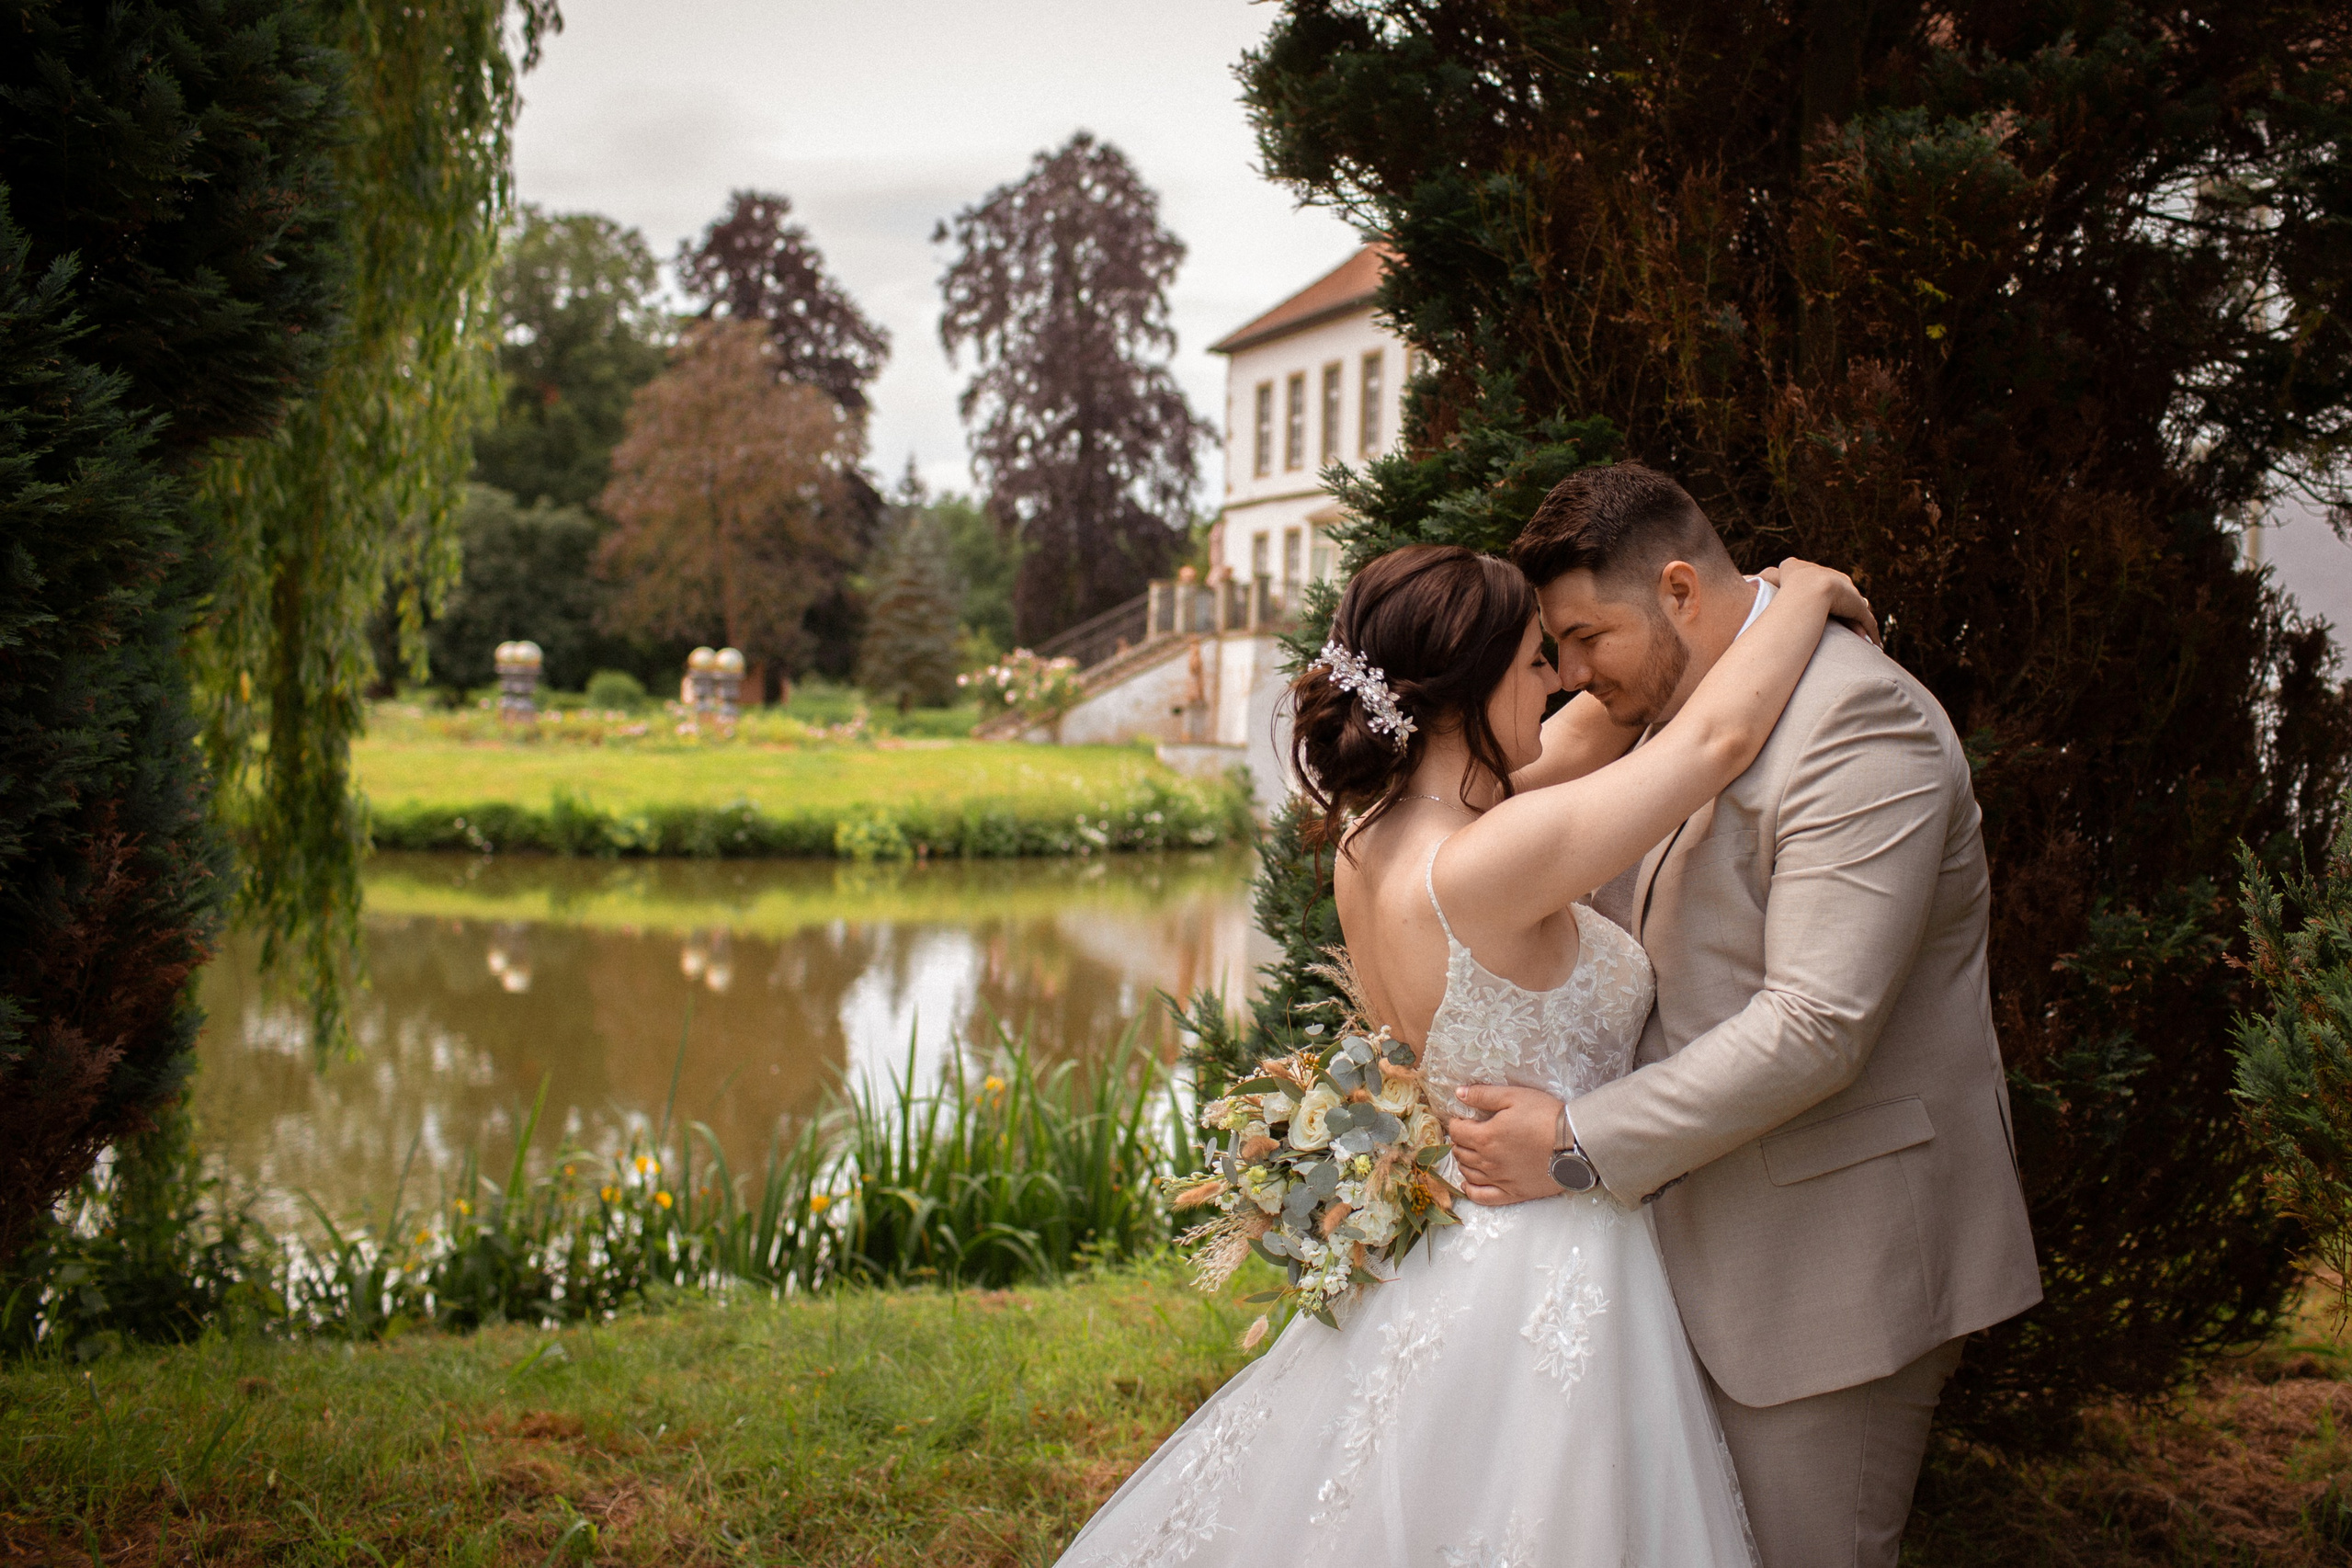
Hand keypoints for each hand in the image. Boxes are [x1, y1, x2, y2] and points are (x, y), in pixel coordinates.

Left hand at [1447, 1084, 1566, 1205]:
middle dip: (1460, 1141)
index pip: (1456, 1131)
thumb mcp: (1514, 1096)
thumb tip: (1459, 1093)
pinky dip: (1470, 1191)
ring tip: (1470, 1153)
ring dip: (1464, 1161)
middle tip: (1468, 1134)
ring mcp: (1499, 1179)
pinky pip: (1482, 1197)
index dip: (1457, 1123)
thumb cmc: (1545, 1116)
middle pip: (1460, 1152)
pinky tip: (1467, 1184)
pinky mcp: (1513, 1193)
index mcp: (1485, 1137)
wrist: (1574, 1144)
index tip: (1463, 1119)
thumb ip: (1483, 1095)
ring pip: (1467, 1173)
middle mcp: (1487, 1161)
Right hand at [1759, 559, 1879, 645]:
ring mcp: (1849, 592)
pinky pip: (1866, 621)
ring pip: (1857, 609)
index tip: (1823, 612)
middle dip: (1847, 609)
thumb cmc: (1783, 584)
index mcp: (1816, 572)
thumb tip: (1746, 578)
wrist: (1807, 588)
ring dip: (1859, 624)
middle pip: (1844, 595)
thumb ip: (1762, 579)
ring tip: (1860, 640)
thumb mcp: (1771, 578)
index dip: (1825, 599)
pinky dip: (1870, 632)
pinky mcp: (1857, 606)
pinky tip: (1873, 645)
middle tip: (1846, 628)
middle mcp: (1836, 578)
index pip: (1824, 584)